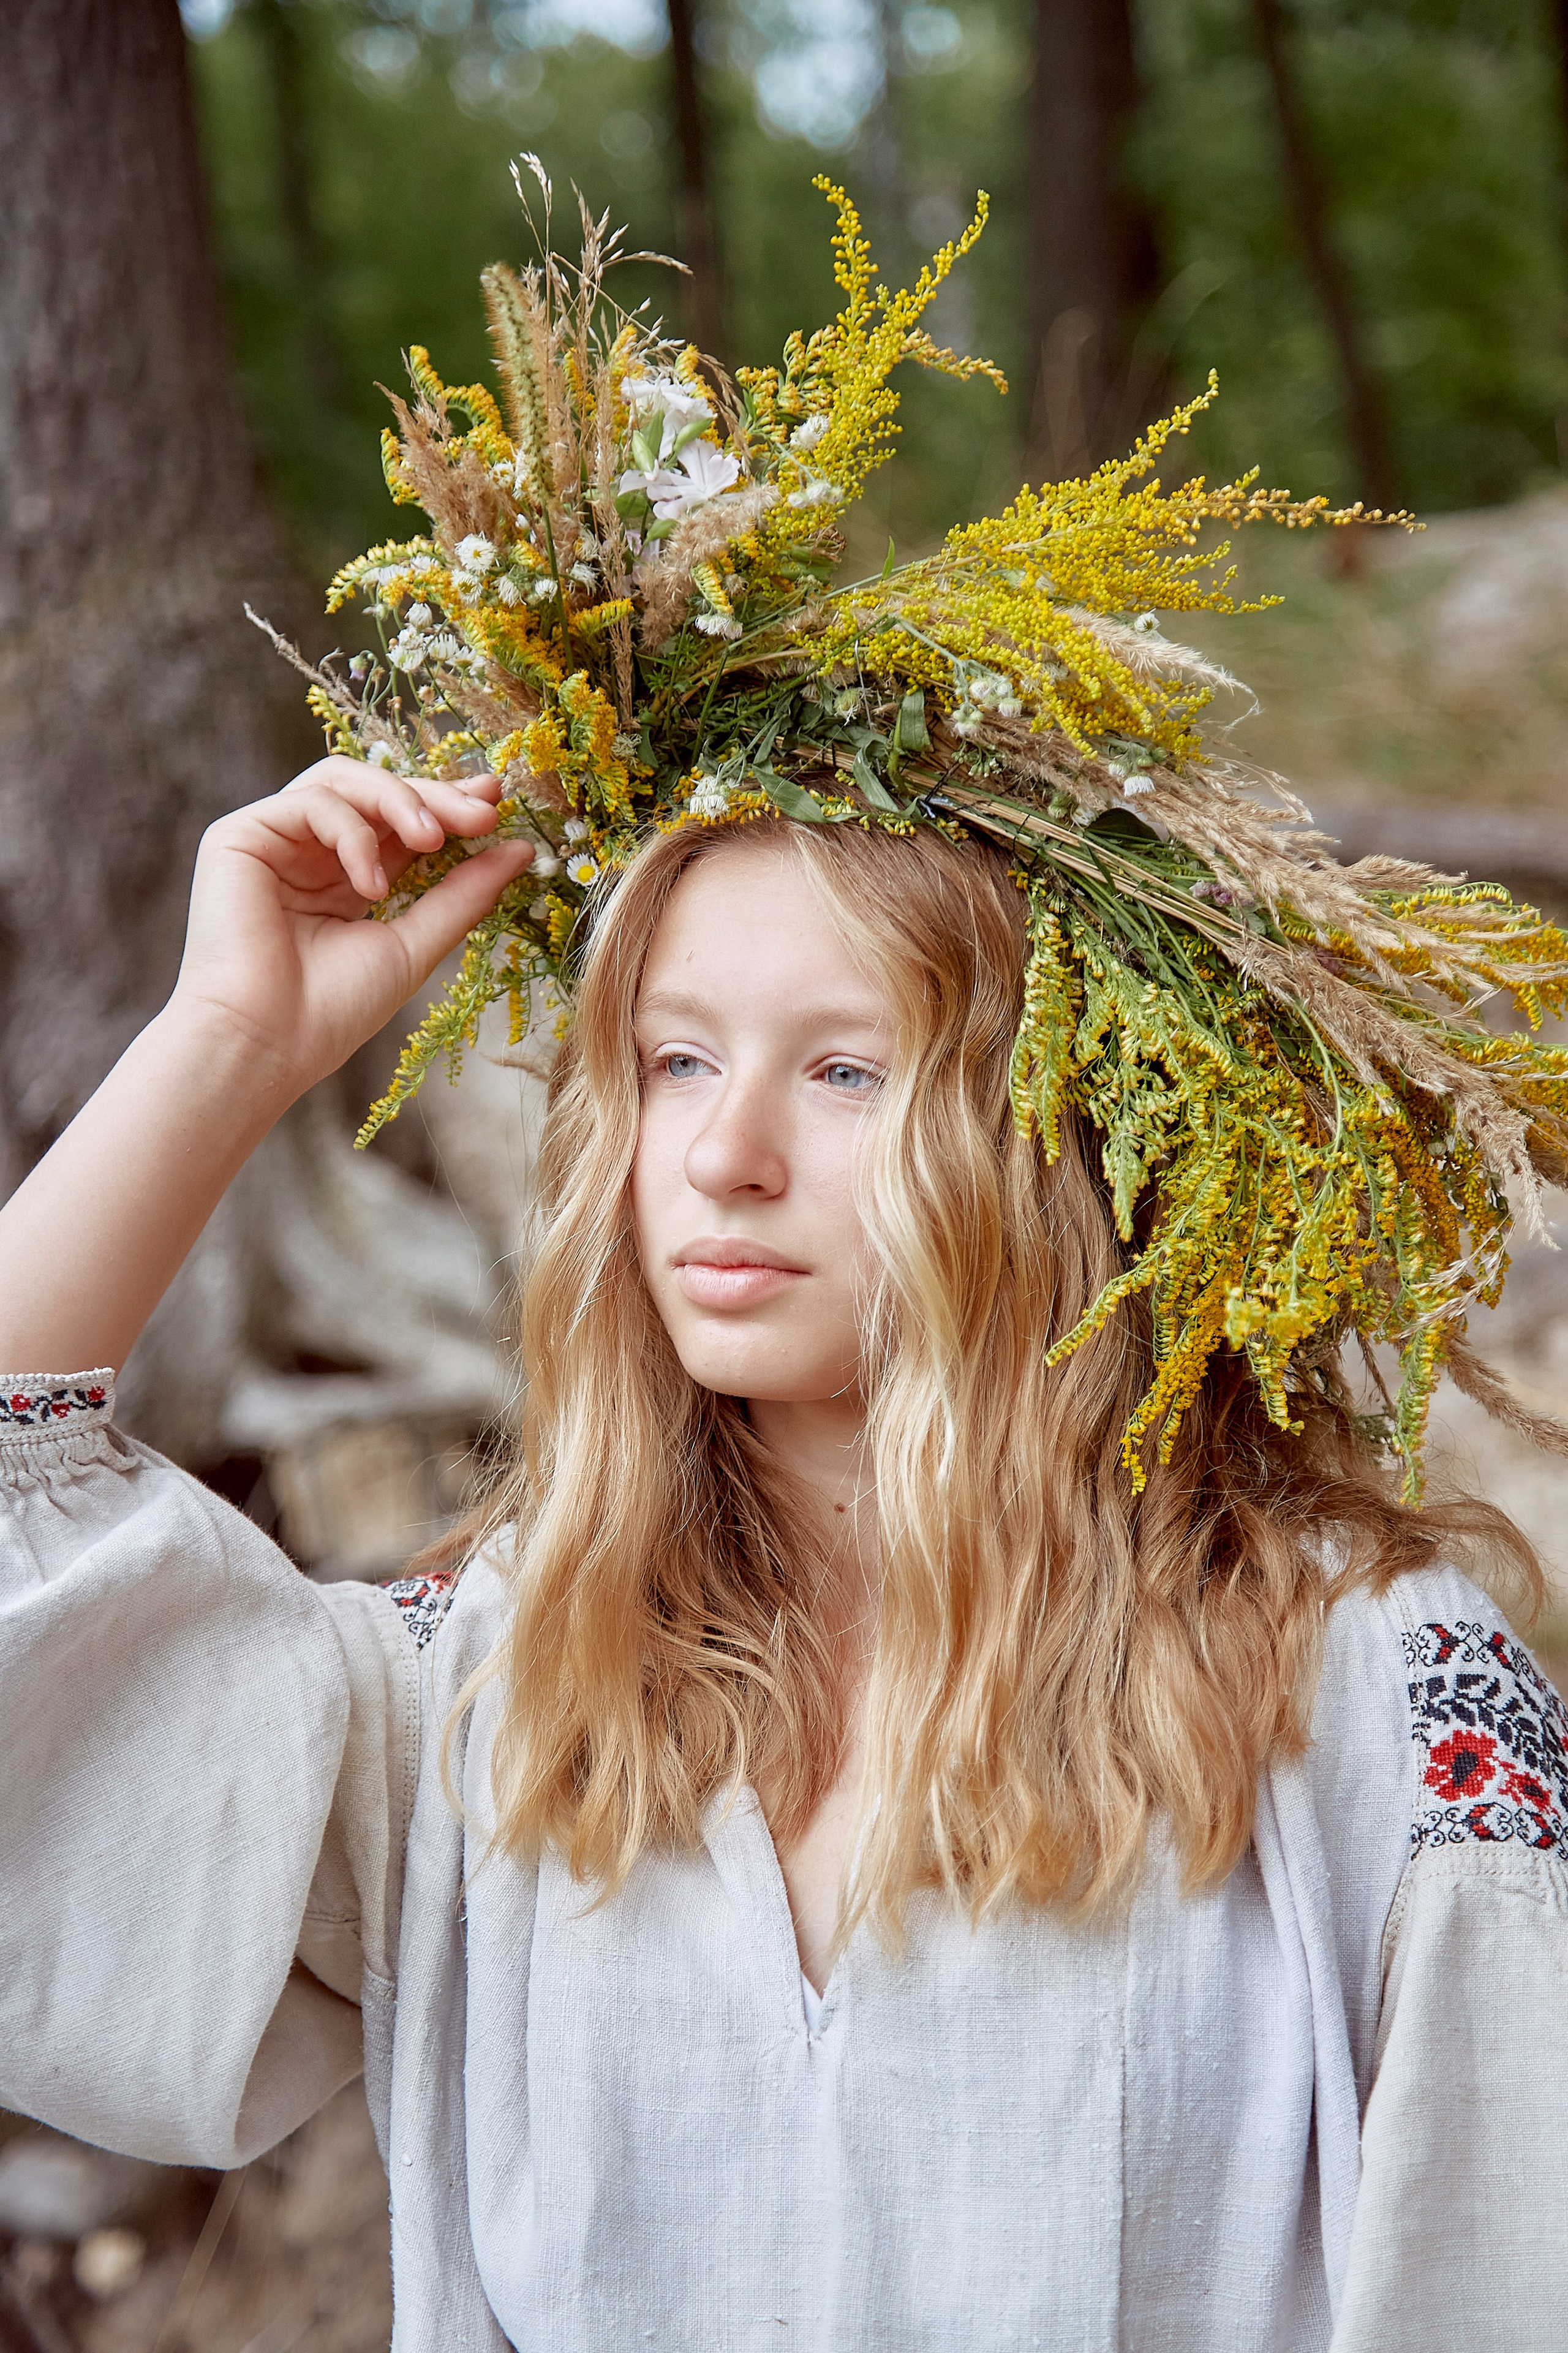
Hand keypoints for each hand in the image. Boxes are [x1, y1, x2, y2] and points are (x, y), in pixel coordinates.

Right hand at [169, 756, 535, 1102]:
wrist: (265, 1044)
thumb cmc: (332, 1010)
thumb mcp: (415, 944)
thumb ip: (463, 894)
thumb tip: (520, 849)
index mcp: (346, 879)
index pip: (401, 823)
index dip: (448, 804)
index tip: (498, 804)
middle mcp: (309, 854)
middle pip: (376, 792)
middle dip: (436, 796)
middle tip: (485, 812)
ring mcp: (273, 841)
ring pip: (343, 781)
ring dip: (400, 801)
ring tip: (434, 839)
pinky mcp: (238, 835)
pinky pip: (311, 803)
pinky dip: (353, 835)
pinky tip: (372, 886)